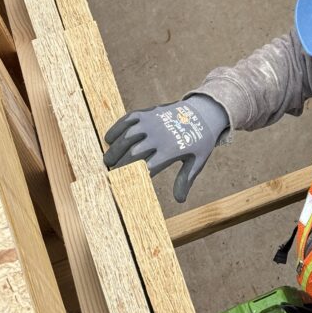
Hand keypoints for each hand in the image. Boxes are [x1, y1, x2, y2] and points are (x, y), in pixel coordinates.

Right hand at [103, 94, 229, 201]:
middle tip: (110, 174)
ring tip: (107, 160)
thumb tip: (179, 200)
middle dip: (120, 165)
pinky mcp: (148, 112)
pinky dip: (117, 128)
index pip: (147, 168)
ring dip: (115, 148)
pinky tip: (108, 138)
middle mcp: (159, 136)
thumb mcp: (197, 161)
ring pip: (128, 136)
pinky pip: (128, 119)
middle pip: (134, 153)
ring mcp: (152, 122)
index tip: (122, 186)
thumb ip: (185, 179)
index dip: (133, 178)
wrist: (204, 112)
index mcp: (171, 150)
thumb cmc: (199, 140)